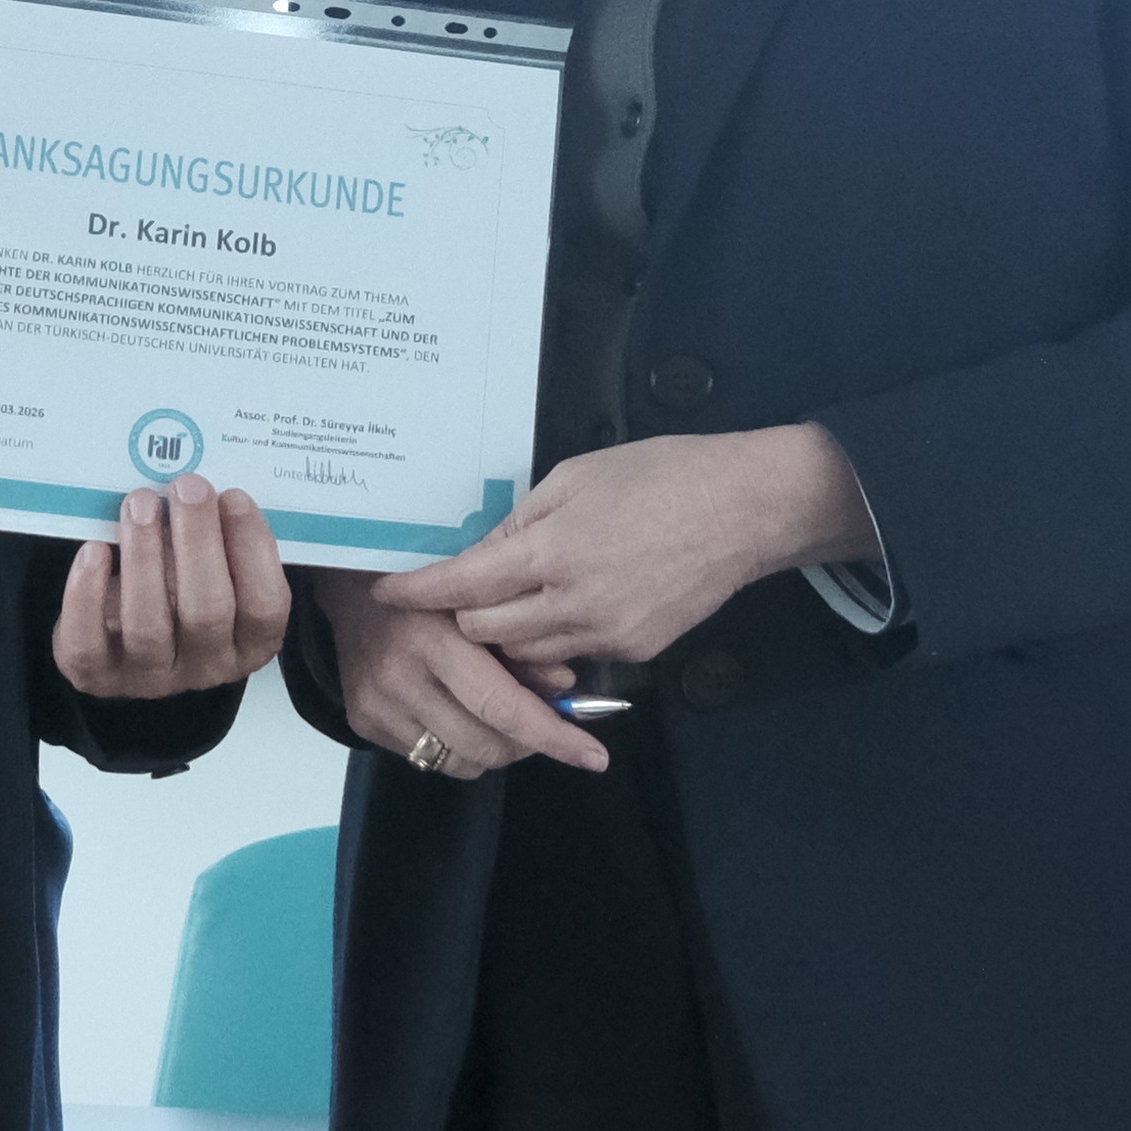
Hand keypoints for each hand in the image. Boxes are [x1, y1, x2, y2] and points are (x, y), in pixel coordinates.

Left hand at [53, 477, 293, 698]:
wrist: (127, 636)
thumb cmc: (182, 587)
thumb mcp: (217, 568)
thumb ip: (222, 538)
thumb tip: (205, 485)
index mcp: (250, 640)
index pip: (266, 605)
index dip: (253, 550)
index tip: (234, 496)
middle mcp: (207, 665)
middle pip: (208, 610)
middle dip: (197, 542)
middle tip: (187, 487)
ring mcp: (151, 676)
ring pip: (147, 625)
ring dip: (144, 556)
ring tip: (141, 503)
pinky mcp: (99, 674)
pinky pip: (88, 644)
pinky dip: (87, 595)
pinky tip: (94, 550)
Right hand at [323, 565, 607, 778]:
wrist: (348, 580)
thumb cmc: (429, 586)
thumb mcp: (479, 601)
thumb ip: (523, 646)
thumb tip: (566, 690)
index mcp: (435, 639)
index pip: (502, 706)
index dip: (553, 736)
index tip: (594, 757)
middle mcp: (400, 678)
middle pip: (485, 746)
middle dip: (525, 745)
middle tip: (537, 723)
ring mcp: (378, 705)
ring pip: (459, 763)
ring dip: (491, 750)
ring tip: (494, 717)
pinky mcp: (363, 722)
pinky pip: (427, 759)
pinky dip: (454, 746)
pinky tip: (454, 712)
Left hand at [375, 424, 870, 670]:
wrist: (745, 510)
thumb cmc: (661, 474)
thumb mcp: (578, 476)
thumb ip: (521, 519)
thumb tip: (481, 552)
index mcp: (551, 550)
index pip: (463, 585)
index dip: (418, 592)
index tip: (386, 593)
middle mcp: (572, 603)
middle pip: (485, 631)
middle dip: (462, 614)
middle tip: (460, 589)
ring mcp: (606, 634)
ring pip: (526, 653)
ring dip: (507, 632)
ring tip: (512, 600)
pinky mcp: (635, 652)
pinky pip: (573, 655)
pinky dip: (555, 639)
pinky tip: (566, 606)